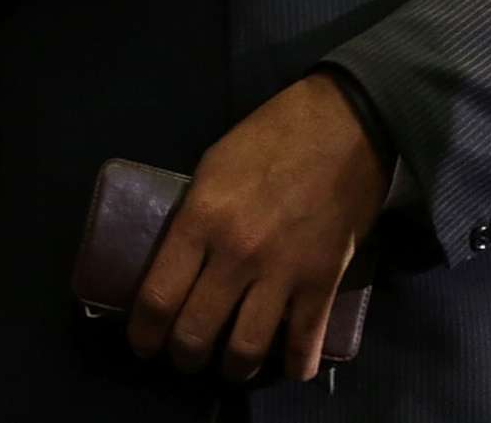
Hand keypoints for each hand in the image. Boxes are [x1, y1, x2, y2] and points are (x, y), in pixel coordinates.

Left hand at [127, 73, 390, 382]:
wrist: (347, 121)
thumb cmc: (273, 135)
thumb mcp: (214, 165)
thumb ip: (194, 217)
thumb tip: (180, 261)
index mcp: (200, 220)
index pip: (157, 300)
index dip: (144, 336)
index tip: (145, 345)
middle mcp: (235, 253)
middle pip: (195, 334)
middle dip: (184, 357)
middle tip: (188, 354)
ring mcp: (282, 270)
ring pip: (245, 350)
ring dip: (234, 369)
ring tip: (234, 365)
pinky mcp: (323, 277)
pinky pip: (304, 340)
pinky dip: (295, 364)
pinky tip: (291, 366)